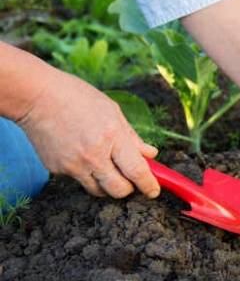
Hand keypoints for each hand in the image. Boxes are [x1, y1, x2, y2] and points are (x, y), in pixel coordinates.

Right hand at [16, 69, 159, 198]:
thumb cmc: (78, 98)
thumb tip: (151, 155)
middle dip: (129, 189)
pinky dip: (86, 173)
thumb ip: (132, 137)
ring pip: (99, 190)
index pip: (137, 171)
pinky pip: (80, 179)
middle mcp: (94, 155)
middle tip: (130, 179)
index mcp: (112, 136)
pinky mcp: (58, 170)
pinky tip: (81, 153)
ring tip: (106, 165)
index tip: (153, 191)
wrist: (36, 97)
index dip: (149, 185)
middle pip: (119, 190)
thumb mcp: (113, 111)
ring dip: (107, 184)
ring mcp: (74, 165)